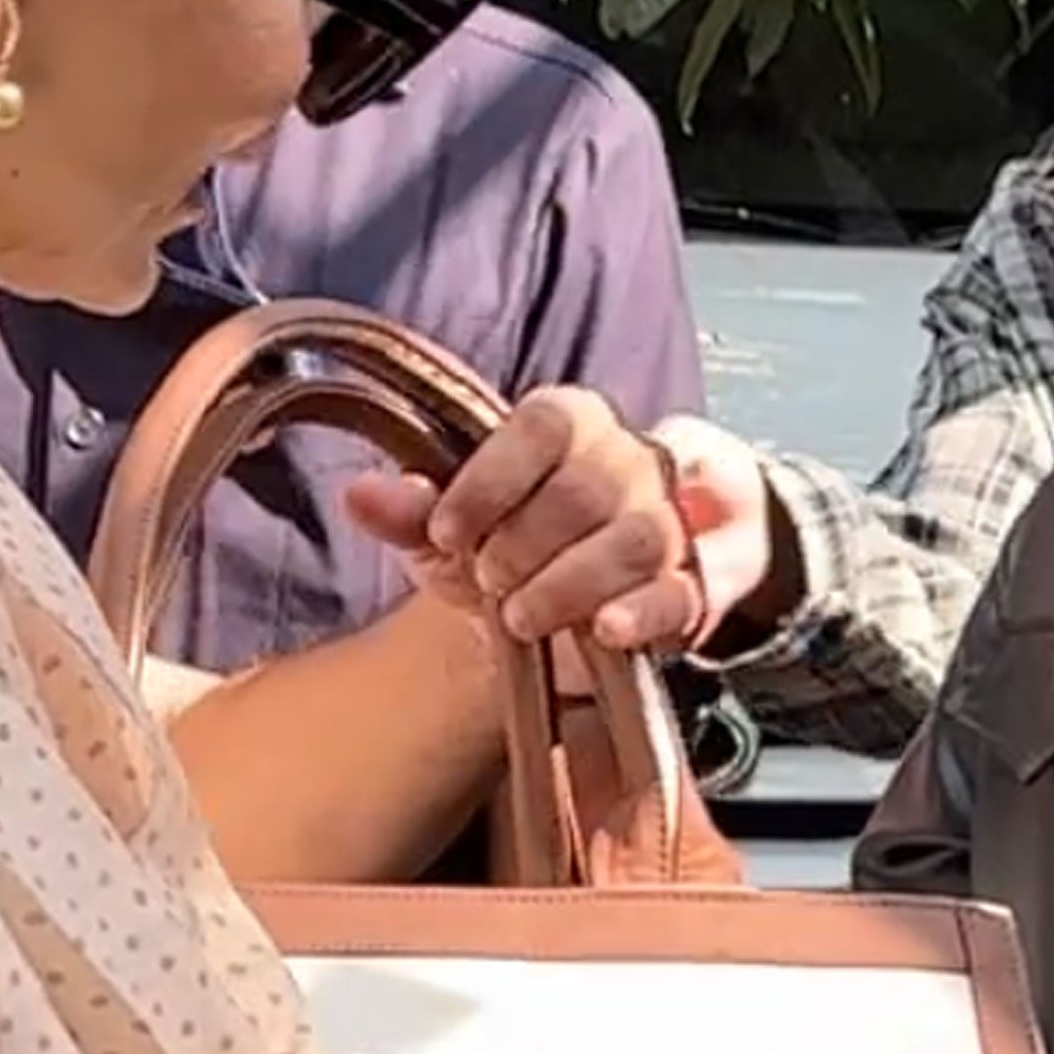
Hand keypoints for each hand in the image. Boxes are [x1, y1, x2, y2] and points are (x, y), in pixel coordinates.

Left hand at [342, 387, 706, 656]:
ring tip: (520, 616)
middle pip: (587, 485)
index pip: (544, 424)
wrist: (581, 607)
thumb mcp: (453, 532)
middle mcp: (629, 461)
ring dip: (569, 581)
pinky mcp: (694, 587)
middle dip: (523, 541)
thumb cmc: (514, 549)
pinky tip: (602, 629)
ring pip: (635, 536)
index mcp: (571, 425)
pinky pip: (681, 591)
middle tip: (486, 579)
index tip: (447, 531)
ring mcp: (670, 522)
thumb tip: (359, 494)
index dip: (491, 479)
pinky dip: (640, 611)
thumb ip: (411, 512)